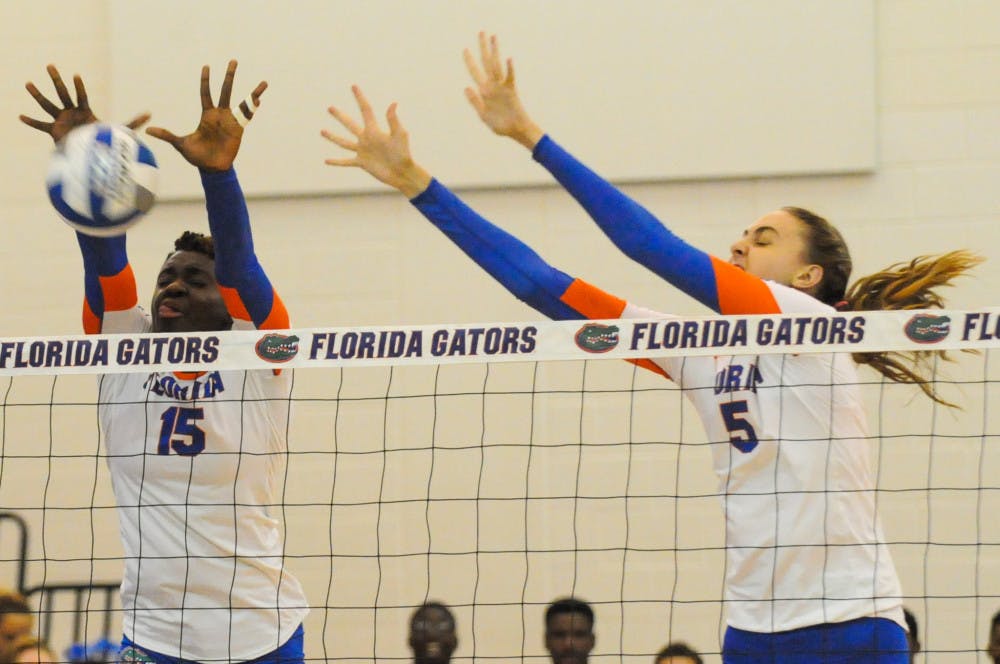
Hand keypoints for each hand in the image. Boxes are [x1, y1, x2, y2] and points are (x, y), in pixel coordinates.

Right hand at [20, 64, 149, 142]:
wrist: (93, 154)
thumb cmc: (105, 140)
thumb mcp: (119, 129)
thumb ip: (134, 122)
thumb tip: (150, 114)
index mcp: (85, 111)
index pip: (82, 96)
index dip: (80, 87)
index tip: (76, 75)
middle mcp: (71, 112)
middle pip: (63, 93)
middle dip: (57, 80)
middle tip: (50, 65)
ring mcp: (61, 120)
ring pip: (48, 105)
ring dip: (38, 95)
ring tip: (28, 83)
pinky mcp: (54, 131)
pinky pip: (41, 125)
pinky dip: (31, 122)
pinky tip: (19, 117)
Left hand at [145, 60, 265, 171]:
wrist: (212, 168)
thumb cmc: (197, 156)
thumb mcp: (181, 144)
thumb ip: (167, 135)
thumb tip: (148, 131)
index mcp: (207, 115)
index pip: (206, 93)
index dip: (205, 80)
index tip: (206, 67)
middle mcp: (220, 114)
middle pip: (226, 90)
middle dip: (229, 76)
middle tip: (233, 61)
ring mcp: (232, 121)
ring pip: (243, 102)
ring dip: (253, 93)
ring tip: (264, 83)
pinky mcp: (240, 129)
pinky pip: (248, 116)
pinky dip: (254, 108)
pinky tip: (259, 100)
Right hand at [322, 85, 430, 198]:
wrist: (402, 172)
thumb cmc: (403, 153)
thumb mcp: (399, 135)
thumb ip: (393, 120)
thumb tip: (393, 103)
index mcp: (374, 130)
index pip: (365, 110)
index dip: (360, 98)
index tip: (354, 86)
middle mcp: (366, 139)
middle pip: (349, 124)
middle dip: (340, 116)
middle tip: (330, 108)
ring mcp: (363, 151)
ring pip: (344, 143)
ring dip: (333, 137)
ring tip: (322, 131)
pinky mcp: (361, 163)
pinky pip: (346, 162)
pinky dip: (337, 162)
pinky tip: (326, 161)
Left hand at [463, 32, 542, 149]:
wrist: (516, 130)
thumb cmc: (501, 125)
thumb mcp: (483, 115)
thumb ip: (475, 102)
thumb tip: (466, 87)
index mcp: (484, 91)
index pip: (475, 72)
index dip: (470, 61)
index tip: (465, 49)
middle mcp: (492, 85)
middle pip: (487, 63)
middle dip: (484, 48)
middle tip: (481, 32)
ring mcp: (502, 87)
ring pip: (497, 65)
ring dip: (495, 51)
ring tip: (494, 36)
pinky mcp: (512, 91)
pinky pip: (510, 78)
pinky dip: (509, 69)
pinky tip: (508, 59)